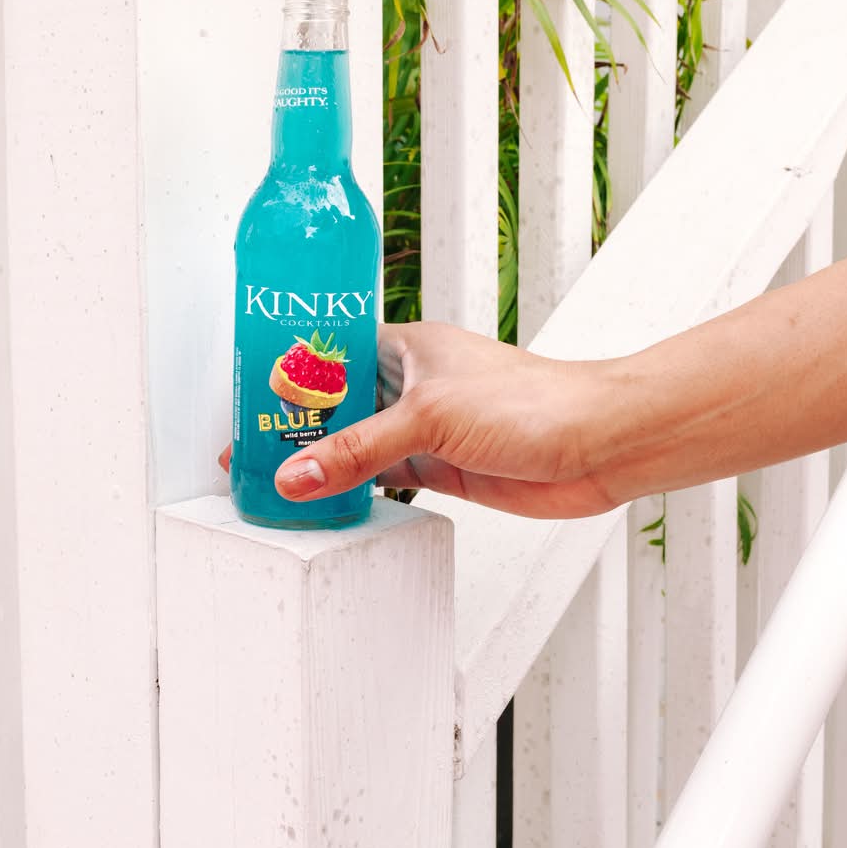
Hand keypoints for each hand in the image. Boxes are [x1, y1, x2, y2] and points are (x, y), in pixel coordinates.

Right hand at [263, 322, 625, 518]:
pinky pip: (384, 477)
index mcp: (408, 347)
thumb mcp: (428, 419)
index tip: (249, 398)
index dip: (290, 376)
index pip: (332, 356)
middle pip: (340, 404)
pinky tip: (325, 500)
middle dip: (298, 425)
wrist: (598, 443)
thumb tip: (297, 474)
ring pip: (360, 444)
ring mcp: (428, 428)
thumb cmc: (532, 402)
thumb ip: (358, 450)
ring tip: (273, 478)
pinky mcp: (444, 466)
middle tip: (247, 448)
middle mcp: (415, 384)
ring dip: (324, 461)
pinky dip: (355, 489)